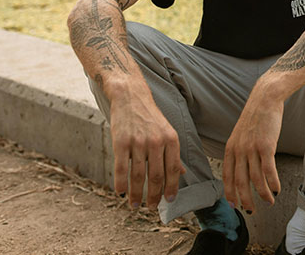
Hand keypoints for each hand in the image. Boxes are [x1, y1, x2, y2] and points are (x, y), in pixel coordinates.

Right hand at [109, 83, 184, 209]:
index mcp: (171, 139)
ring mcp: (138, 142)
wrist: (130, 96)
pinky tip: (121, 192)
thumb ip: (173, 153)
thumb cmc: (150, 117)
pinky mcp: (120, 142)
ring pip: (139, 176)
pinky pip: (121, 168)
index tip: (169, 201)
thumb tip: (183, 174)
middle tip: (151, 207)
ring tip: (135, 205)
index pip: (173, 170)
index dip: (171, 188)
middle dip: (154, 196)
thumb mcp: (168, 131)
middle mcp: (157, 141)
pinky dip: (121, 183)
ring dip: (137, 194)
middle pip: (157, 176)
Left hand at [223, 89, 282, 212]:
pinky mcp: (266, 146)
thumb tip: (243, 167)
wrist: (265, 99)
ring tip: (269, 201)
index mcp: (230, 148)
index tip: (234, 205)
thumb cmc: (256, 116)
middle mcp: (238, 150)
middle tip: (251, 211)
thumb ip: (240, 150)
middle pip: (239, 182)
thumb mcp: (241, 134)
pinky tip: (277, 189)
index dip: (230, 192)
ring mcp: (252, 148)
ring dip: (262, 194)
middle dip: (245, 200)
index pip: (226, 176)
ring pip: (255, 179)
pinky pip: (268, 171)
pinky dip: (273, 183)